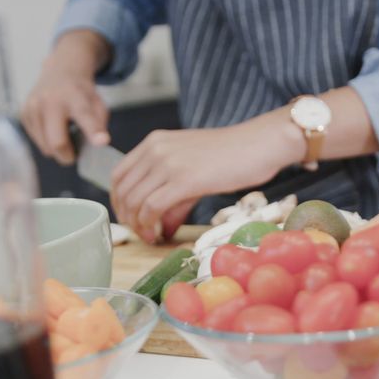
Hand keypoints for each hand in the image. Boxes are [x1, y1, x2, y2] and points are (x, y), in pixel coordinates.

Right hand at [22, 31, 110, 164]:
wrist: (59, 72)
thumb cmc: (81, 94)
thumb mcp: (98, 103)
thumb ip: (99, 124)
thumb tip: (96, 146)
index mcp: (75, 96)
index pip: (84, 116)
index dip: (93, 131)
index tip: (102, 142)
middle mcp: (50, 100)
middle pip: (57, 142)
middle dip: (68, 155)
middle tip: (75, 153)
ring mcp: (33, 107)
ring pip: (45, 147)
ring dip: (57, 149)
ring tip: (64, 133)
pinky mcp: (23, 114)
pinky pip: (37, 141)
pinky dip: (47, 141)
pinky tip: (52, 127)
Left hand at [111, 112, 304, 242]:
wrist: (259, 145)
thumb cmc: (233, 156)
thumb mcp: (193, 169)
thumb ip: (173, 196)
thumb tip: (161, 227)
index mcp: (154, 142)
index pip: (119, 174)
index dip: (119, 201)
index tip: (130, 218)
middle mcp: (155, 149)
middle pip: (122, 190)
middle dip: (126, 217)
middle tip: (139, 232)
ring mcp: (167, 163)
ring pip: (134, 200)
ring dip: (138, 225)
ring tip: (150, 236)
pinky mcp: (182, 179)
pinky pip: (152, 207)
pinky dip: (150, 225)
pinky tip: (159, 235)